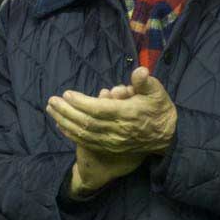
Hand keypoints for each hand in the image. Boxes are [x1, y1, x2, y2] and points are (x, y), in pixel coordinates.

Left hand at [46, 67, 176, 156]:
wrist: (167, 137)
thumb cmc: (159, 110)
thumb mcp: (157, 92)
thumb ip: (146, 82)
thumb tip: (140, 71)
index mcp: (127, 115)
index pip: (99, 110)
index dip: (81, 103)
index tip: (67, 94)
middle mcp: (117, 130)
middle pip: (86, 122)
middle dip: (66, 112)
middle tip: (52, 101)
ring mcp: (112, 141)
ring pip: (84, 134)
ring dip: (65, 122)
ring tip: (51, 111)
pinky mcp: (110, 147)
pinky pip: (87, 142)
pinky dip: (72, 134)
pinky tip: (61, 126)